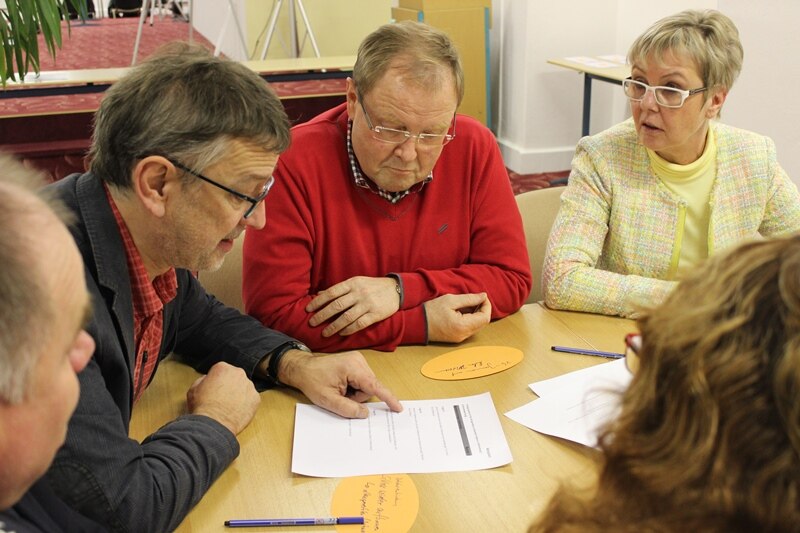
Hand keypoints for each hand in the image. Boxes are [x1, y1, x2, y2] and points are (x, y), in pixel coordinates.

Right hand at [187, 362, 259, 434]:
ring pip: (244, 388)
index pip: (222, 370)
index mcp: (223, 368)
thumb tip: (208, 380)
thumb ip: (203, 380)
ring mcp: (249, 385)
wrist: (214, 424)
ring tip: (228, 407)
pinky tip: (236, 412)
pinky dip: (245, 405)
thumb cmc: (203, 407)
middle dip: (229, 386)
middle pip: (235, 377)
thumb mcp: (194, 388)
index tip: (215, 389)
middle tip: (222, 398)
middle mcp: (238, 373)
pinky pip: (251, 399)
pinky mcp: (256, 398)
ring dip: (238, 395)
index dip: (217, 381)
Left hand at [277, 349, 402, 418]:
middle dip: (357, 397)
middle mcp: (359, 361)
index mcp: (352, 367)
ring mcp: (358, 360)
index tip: (398, 408)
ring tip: (339, 390)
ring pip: (367, 385)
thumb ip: (348, 409)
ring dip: (355, 393)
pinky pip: (363, 380)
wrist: (303, 368)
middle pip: (370, 387)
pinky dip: (354, 387)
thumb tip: (365, 414)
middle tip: (340, 396)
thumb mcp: (328, 400)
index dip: (387, 398)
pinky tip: (342, 385)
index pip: (374, 386)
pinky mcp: (356, 362)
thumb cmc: (312, 381)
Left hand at [306, 276, 399, 336]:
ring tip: (325, 333)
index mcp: (352, 283)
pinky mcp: (375, 314)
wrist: (395, 289)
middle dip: (322, 315)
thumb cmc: (372, 286)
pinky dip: (349, 330)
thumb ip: (339, 289)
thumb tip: (319, 294)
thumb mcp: (356, 282)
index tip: (308, 309)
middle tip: (312, 323)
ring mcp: (367, 304)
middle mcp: (358, 293)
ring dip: (333, 326)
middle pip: (336, 306)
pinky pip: (359, 323)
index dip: (318, 302)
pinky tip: (342, 334)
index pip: (331, 293)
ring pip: (346, 317)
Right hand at [424, 293, 491, 342]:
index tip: (482, 296)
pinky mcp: (457, 338)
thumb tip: (483, 296)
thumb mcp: (450, 300)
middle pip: (483, 323)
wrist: (416, 324)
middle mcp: (463, 335)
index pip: (485, 317)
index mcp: (463, 326)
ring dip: (477, 314)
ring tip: (469, 303)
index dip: (487, 305)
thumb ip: (469, 298)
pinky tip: (464, 311)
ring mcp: (460, 338)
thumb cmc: (431, 311)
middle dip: (483, 309)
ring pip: (478, 326)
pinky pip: (470, 328)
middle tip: (476, 298)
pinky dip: (471, 319)